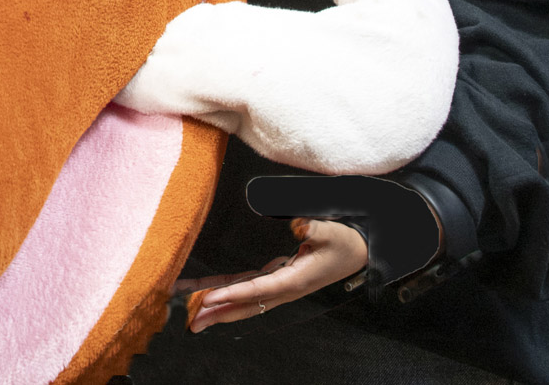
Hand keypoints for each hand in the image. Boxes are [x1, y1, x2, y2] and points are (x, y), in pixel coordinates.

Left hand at [176, 220, 366, 331]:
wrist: (358, 252)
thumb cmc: (343, 242)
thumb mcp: (332, 232)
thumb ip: (314, 228)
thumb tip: (297, 225)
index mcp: (295, 280)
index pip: (257, 290)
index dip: (232, 294)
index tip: (208, 299)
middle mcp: (284, 289)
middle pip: (246, 305)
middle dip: (218, 314)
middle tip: (191, 323)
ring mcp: (279, 287)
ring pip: (244, 301)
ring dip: (218, 306)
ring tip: (190, 313)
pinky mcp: (276, 279)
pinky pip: (247, 288)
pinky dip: (227, 290)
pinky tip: (208, 291)